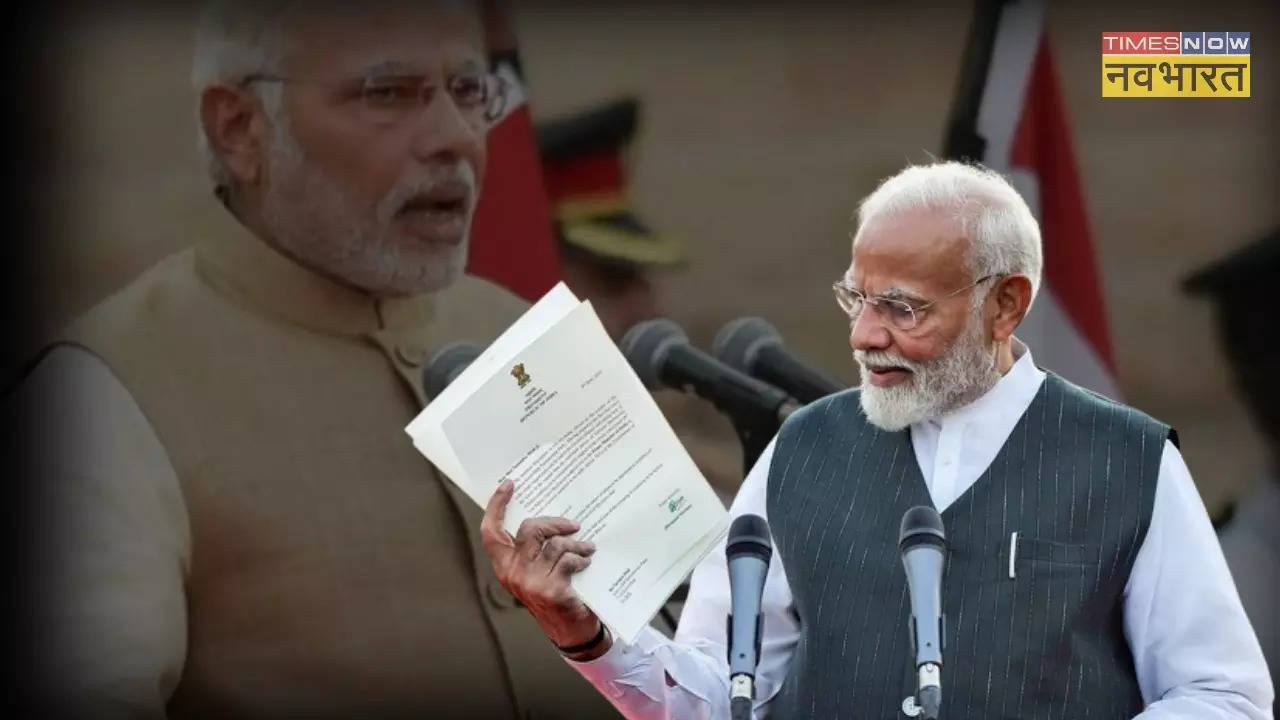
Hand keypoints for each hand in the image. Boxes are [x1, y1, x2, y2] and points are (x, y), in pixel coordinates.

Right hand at [480, 479, 610, 657]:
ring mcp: (531, 582)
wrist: (570, 631)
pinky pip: (569, 560)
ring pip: (555, 544)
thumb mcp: (536, 572)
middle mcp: (513, 573)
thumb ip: (534, 549)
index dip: (496, 506)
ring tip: (587, 548)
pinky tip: (587, 562)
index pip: (491, 532)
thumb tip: (548, 518)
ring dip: (576, 544)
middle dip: (555, 522)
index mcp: (504, 566)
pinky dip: (582, 559)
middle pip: (530, 529)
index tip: (508, 485)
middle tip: (573, 525)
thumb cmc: (554, 595)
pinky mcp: (552, 589)